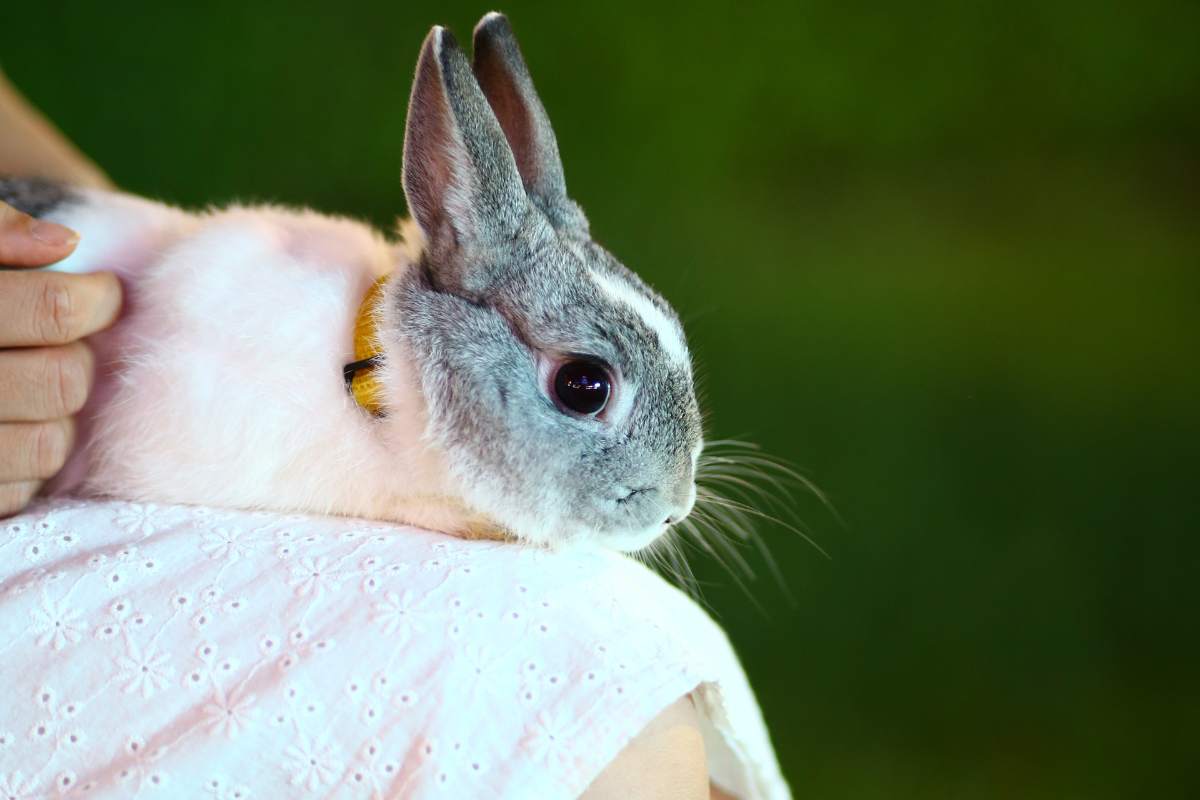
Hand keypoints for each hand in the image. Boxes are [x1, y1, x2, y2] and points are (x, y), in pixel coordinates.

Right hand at [0, 201, 120, 515]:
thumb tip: (62, 243)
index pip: (55, 310)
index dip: (95, 299)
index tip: (101, 293)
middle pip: (63, 380)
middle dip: (75, 360)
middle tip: (61, 346)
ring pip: (51, 443)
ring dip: (57, 417)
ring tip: (31, 388)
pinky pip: (22, 490)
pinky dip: (29, 464)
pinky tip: (11, 429)